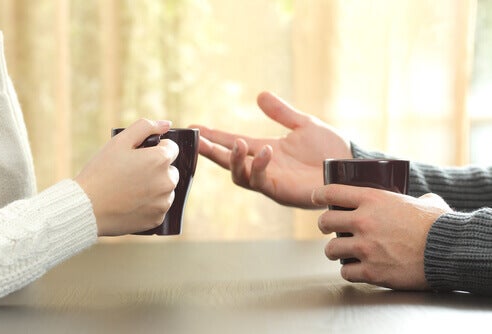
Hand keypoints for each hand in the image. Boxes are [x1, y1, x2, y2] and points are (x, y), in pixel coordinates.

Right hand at [74, 119, 178, 235]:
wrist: (87, 208)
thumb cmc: (101, 172)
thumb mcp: (119, 142)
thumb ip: (145, 127)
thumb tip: (166, 124)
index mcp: (160, 160)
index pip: (171, 148)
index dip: (154, 150)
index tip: (139, 157)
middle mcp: (168, 181)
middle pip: (171, 170)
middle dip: (157, 169)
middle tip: (132, 174)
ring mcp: (164, 202)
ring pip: (166, 189)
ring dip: (155, 187)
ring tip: (130, 189)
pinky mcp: (158, 219)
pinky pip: (159, 207)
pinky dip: (149, 205)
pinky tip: (131, 203)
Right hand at [191, 91, 351, 208]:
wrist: (349, 165)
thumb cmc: (330, 148)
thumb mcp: (303, 124)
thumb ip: (281, 112)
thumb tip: (259, 95)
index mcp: (266, 150)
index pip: (234, 142)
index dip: (214, 137)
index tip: (195, 128)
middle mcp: (264, 166)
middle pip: (228, 161)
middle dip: (211, 152)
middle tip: (197, 141)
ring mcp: (271, 180)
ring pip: (240, 175)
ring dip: (234, 160)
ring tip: (237, 143)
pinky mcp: (281, 191)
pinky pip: (261, 181)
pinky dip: (259, 166)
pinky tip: (266, 151)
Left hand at [312, 184, 452, 289]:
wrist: (449, 250)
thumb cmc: (438, 224)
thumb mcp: (422, 201)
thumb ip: (412, 198)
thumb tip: (420, 200)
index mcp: (372, 199)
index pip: (332, 192)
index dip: (319, 195)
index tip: (315, 198)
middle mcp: (363, 222)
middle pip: (325, 222)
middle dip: (324, 226)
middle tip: (328, 229)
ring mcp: (365, 248)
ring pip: (331, 250)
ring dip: (334, 252)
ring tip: (342, 252)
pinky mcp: (371, 271)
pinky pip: (346, 272)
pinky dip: (350, 271)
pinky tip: (355, 269)